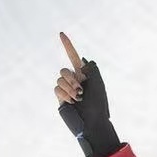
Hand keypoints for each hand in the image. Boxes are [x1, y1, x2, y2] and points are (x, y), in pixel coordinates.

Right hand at [54, 32, 118, 156]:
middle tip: (81, 91)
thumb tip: (82, 59)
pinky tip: (72, 101)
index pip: (74, 57)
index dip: (68, 46)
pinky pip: (57, 88)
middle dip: (71, 79)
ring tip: (78, 98)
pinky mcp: (61, 99)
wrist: (92, 122)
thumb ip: (91, 69)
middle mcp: (75, 81)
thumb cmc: (99, 104)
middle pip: (64, 70)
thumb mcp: (99, 84)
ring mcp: (66, 90)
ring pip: (59, 79)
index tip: (61, 34)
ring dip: (69, 88)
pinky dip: (64, 94)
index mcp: (85, 76)